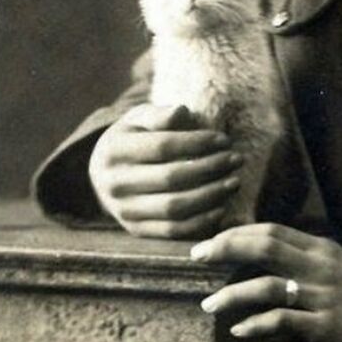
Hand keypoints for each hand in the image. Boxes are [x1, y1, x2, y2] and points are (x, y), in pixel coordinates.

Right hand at [88, 103, 242, 237]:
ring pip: (174, 208)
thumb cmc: (134, 137)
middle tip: (237, 159)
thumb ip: (160, 115)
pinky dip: (201, 221)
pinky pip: (173, 231)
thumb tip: (181, 111)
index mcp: (114, 151)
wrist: (104, 171)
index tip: (224, 139)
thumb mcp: (140, 118)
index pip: (163, 147)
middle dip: (211, 168)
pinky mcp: (136, 230)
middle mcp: (114, 184)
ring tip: (234, 181)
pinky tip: (222, 206)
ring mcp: (123, 211)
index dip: (197, 143)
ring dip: (211, 196)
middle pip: (171, 178)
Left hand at [191, 223, 341, 341]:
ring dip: (232, 294)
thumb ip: (304, 253)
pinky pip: (282, 320)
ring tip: (209, 305)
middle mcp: (319, 266)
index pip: (272, 230)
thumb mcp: (336, 263)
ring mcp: (321, 295)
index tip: (210, 241)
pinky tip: (239, 330)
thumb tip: (263, 247)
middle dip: (226, 249)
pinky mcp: (323, 325)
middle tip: (197, 257)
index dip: (237, 233)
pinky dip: (256, 324)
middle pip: (265, 248)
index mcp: (320, 247)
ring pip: (268, 285)